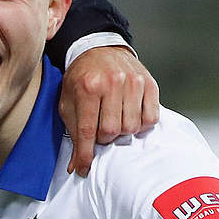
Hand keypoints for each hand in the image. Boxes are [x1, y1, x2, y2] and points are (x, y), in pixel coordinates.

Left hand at [60, 46, 159, 175]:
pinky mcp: (149, 83)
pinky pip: (150, 117)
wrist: (99, 49)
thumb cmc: (81, 79)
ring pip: (132, 126)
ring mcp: (133, 82)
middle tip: (100, 132)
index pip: (87, 131)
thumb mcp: (68, 102)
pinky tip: (130, 116)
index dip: (85, 155)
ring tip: (114, 121)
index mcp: (88, 87)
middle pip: (112, 131)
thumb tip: (77, 165)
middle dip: (104, 139)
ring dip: (122, 132)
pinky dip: (141, 124)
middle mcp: (112, 83)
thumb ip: (72, 132)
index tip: (84, 169)